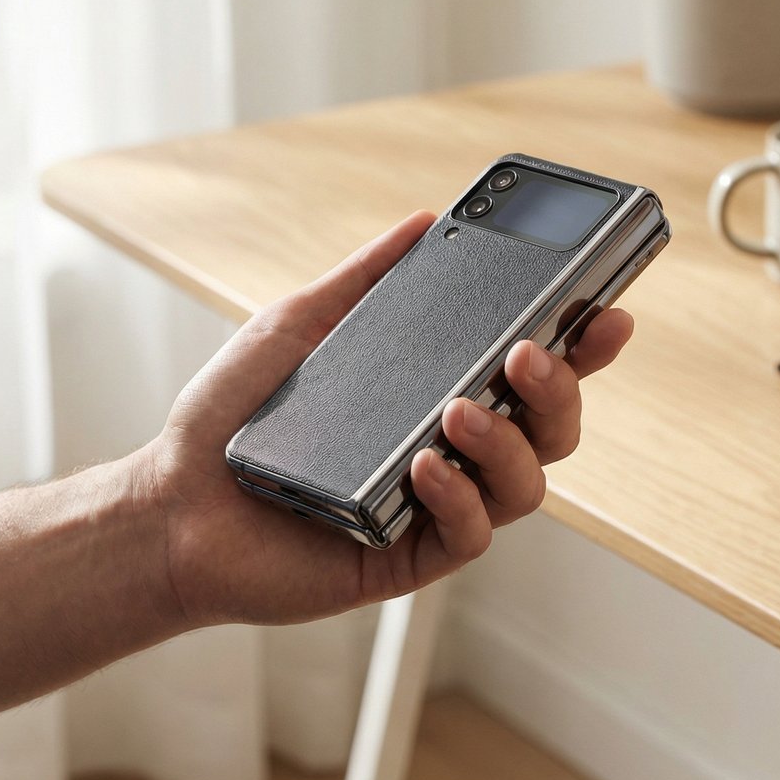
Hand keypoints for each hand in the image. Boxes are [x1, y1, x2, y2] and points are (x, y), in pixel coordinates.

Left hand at [140, 211, 633, 627]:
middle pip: (550, 429)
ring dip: (508, 443)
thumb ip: (366, 280)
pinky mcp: (408, 558)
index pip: (531, 370)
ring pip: (525, 485)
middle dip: (559, 389)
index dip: (582, 345)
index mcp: (436, 395)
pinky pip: (469, 535)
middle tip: (526, 354)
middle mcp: (450, 452)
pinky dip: (459, 497)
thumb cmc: (233, 419)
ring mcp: (434, 508)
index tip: (608, 310)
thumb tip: (424, 222)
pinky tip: (424, 468)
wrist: (172, 502)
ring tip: (458, 409)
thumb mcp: (299, 326)